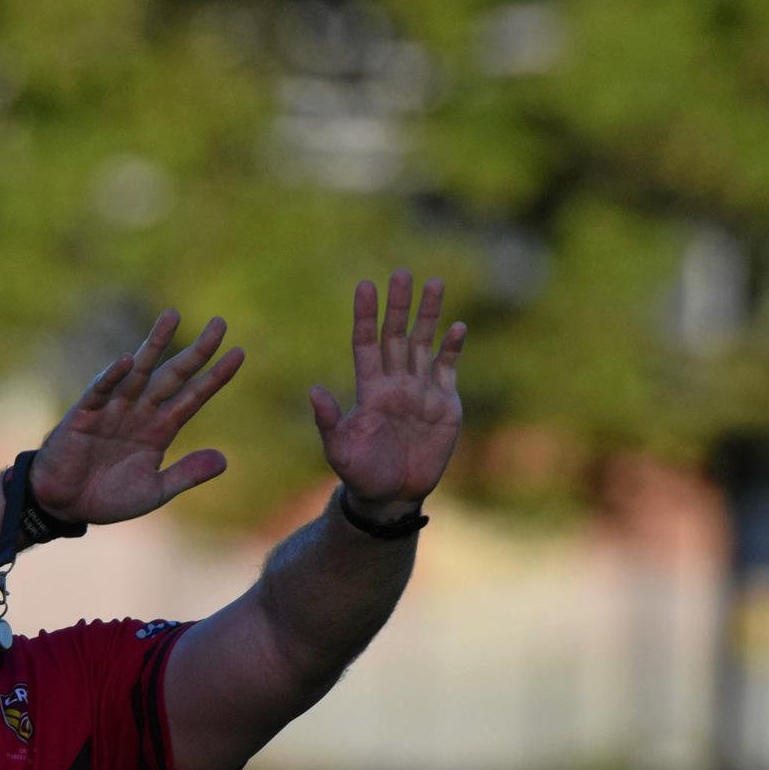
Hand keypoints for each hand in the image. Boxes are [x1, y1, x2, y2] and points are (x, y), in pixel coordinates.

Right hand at [27, 309, 241, 523]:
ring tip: (172, 317)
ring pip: (139, 371)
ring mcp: (113, 409)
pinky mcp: (84, 415)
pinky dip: (111, 377)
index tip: (239, 353)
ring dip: (155, 345)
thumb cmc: (108, 497)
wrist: (65, 505)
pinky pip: (100, 392)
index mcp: (159, 429)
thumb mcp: (155, 491)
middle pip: (173, 375)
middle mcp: (140, 412)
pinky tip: (126, 360)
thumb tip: (224, 460)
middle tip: (220, 323)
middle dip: (196, 351)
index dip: (215, 376)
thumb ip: (186, 474)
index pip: (193, 396)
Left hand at [309, 270, 466, 524]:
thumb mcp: (339, 449)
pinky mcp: (445, 403)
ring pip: (424, 343)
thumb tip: (312, 390)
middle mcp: (395, 382)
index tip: (365, 286)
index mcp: (370, 389)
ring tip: (433, 283)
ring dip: (428, 315)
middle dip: (399, 305)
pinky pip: (447, 368)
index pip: (367, 343)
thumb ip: (329, 419)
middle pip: (397, 335)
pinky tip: (456, 327)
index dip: (366, 315)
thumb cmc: (361, 474)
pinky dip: (451, 348)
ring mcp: (421, 389)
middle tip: (401, 273)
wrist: (393, 495)